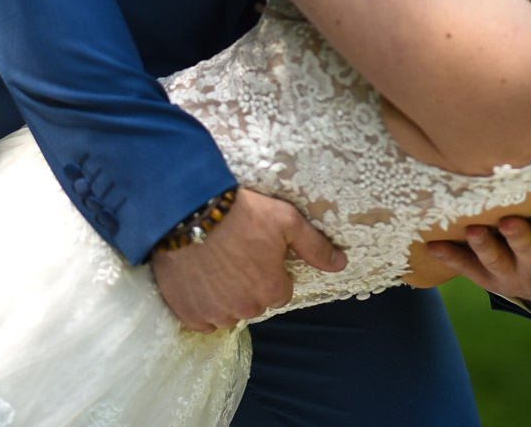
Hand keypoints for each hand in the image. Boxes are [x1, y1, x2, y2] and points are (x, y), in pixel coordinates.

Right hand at [150, 189, 346, 331]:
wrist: (189, 211)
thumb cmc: (241, 213)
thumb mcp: (286, 220)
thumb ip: (315, 247)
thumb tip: (341, 264)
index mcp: (271, 289)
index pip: (280, 293)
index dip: (270, 273)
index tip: (257, 254)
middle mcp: (246, 307)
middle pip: (254, 303)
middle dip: (248, 285)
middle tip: (235, 256)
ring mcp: (216, 312)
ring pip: (228, 313)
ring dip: (225, 297)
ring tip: (215, 266)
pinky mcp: (189, 313)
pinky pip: (202, 321)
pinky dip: (201, 306)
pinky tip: (199, 281)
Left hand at [424, 168, 530, 302]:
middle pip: (526, 252)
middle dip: (518, 239)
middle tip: (508, 222)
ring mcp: (509, 275)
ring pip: (495, 263)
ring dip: (483, 248)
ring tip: (472, 231)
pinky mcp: (487, 278)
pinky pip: (467, 269)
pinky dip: (450, 257)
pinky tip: (433, 245)